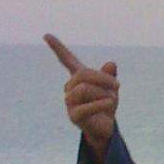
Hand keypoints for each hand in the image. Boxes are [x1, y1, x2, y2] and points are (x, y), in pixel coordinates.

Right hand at [45, 34, 118, 161]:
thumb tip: (111, 64)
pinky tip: (110, 104)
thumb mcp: (111, 88)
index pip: (66, 60)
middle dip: (104, 78)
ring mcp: (69, 102)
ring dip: (103, 93)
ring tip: (111, 101)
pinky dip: (102, 104)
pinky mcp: (73, 116)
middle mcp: (70, 88)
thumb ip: (110, 75)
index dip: (57, 47)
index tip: (46, 35)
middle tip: (117, 86)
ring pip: (85, 89)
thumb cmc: (106, 104)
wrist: (105, 128)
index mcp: (78, 78)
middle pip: (84, 74)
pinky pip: (87, 106)